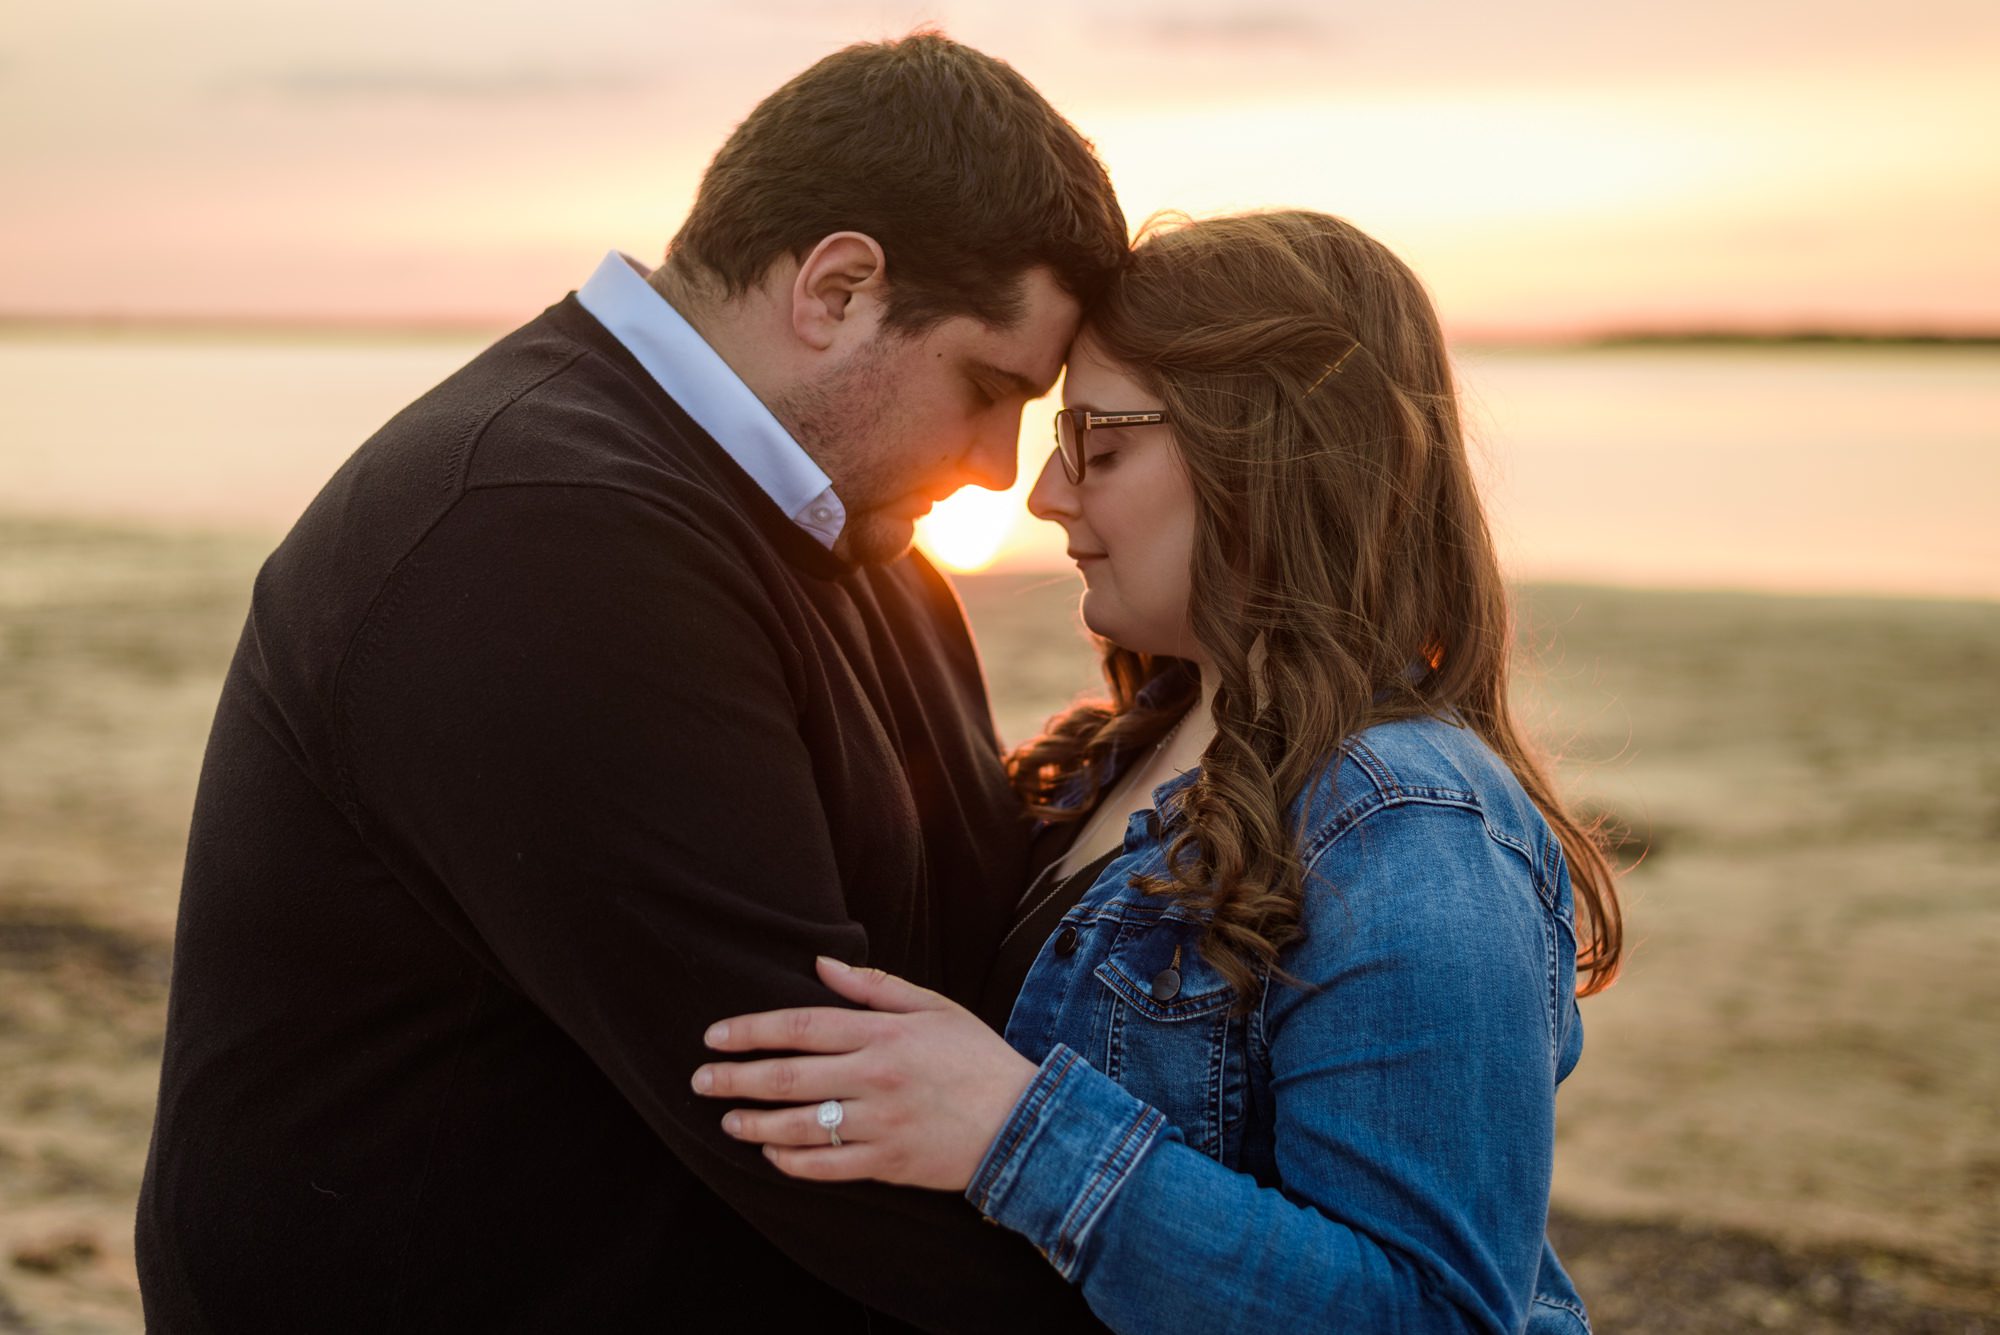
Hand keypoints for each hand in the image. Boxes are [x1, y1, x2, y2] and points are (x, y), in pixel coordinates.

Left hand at [690, 956, 1037, 1190]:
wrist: (1022, 1122)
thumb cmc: (976, 1058)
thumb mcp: (933, 1007)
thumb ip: (874, 986)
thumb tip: (821, 963)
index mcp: (884, 1034)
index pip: (801, 1027)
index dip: (751, 1031)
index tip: (714, 1037)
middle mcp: (875, 1078)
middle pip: (788, 1078)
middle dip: (735, 1078)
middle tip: (700, 1080)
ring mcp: (880, 1124)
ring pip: (798, 1126)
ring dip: (754, 1123)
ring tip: (727, 1120)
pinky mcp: (887, 1163)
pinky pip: (825, 1166)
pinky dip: (791, 1161)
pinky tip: (771, 1152)